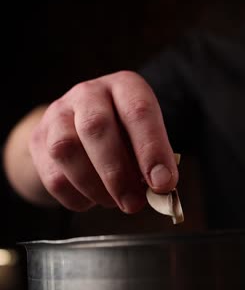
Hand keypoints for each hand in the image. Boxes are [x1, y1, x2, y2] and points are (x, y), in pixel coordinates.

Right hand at [29, 71, 178, 212]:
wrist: (79, 128)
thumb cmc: (122, 134)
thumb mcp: (143, 136)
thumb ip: (152, 158)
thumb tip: (160, 187)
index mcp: (123, 86)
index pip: (138, 110)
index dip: (152, 149)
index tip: (162, 183)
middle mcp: (88, 92)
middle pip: (95, 126)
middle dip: (117, 173)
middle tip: (134, 203)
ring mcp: (58, 113)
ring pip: (66, 149)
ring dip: (94, 187)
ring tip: (113, 201)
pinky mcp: (38, 139)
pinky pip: (53, 175)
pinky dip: (76, 197)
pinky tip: (91, 199)